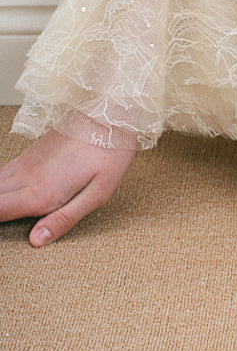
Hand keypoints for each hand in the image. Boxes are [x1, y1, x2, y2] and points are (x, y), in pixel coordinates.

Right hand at [0, 128, 136, 244]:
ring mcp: (28, 162)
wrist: (111, 111)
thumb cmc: (110, 152)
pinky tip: (2, 188)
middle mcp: (28, 177)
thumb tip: (36, 240)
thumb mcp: (98, 193)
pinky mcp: (32, 151)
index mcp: (41, 193)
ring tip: (3, 207)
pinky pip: (3, 170)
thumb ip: (65, 219)